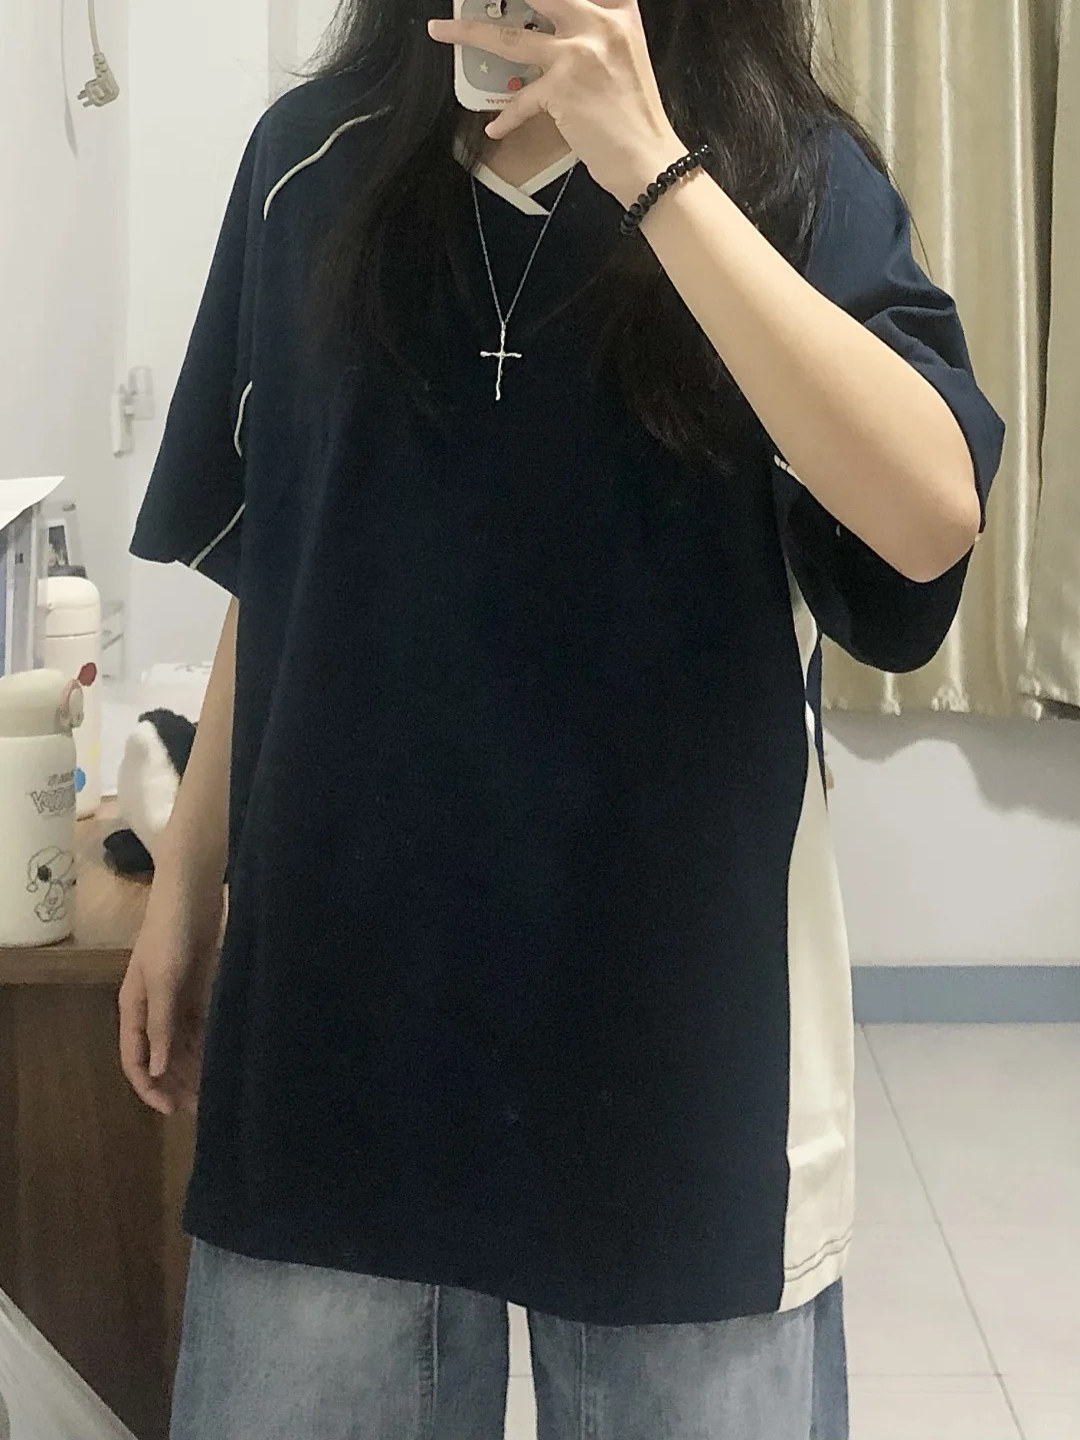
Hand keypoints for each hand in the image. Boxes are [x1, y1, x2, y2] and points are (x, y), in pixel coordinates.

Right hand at [118, 868, 222, 1116]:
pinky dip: (207, 1044)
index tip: (171, 1111)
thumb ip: (162, 1023)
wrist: (193, 888)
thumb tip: (158, 1070)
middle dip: (177, 1083)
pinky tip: (223, 1059)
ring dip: (194, 1067)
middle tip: (202, 1108)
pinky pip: (199, 1025)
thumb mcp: (164, 978)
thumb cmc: (173, 930)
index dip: (150, 1088)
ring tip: (216, 1091)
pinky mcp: (197, 986)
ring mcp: (176, 997)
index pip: (136, 1059)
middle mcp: (153, 1007)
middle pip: (161, 1056)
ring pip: (182, 1044)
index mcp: (135, 1007)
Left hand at [429, 0, 685, 205]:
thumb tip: (556, 29)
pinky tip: (495, 127)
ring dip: (469, 33)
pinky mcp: (561, 88)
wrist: (648, 157)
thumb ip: (597, 33)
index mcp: (619, 11)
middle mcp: (598, 23)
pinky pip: (520, 99)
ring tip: (441, 30)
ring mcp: (577, 54)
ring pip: (510, 37)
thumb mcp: (625, 56)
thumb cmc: (637, 115)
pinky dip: (507, 116)